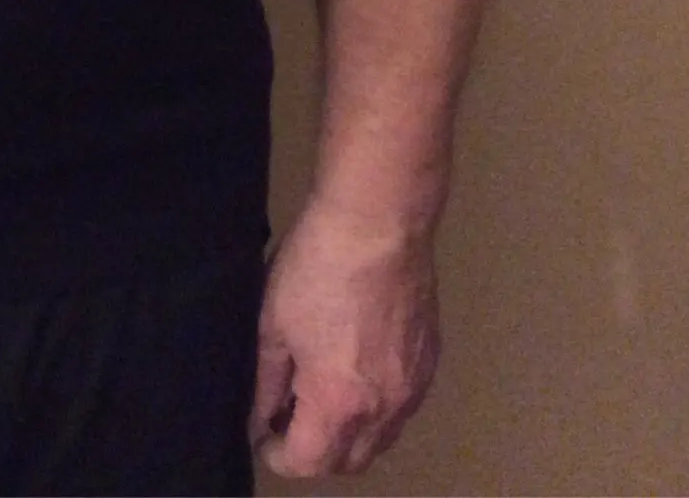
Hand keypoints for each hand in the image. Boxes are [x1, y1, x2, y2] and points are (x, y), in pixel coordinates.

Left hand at [248, 199, 440, 479]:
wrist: (378, 224)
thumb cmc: (317, 268)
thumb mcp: (273, 326)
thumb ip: (266, 382)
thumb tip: (260, 417)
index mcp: (339, 402)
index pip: (309, 463)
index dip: (278, 455)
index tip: (263, 435)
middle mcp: (384, 407)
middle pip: (349, 461)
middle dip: (315, 451)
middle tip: (288, 416)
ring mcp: (413, 387)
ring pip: (381, 440)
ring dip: (349, 434)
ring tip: (319, 393)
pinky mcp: (429, 363)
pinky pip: (401, 408)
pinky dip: (376, 408)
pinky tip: (353, 371)